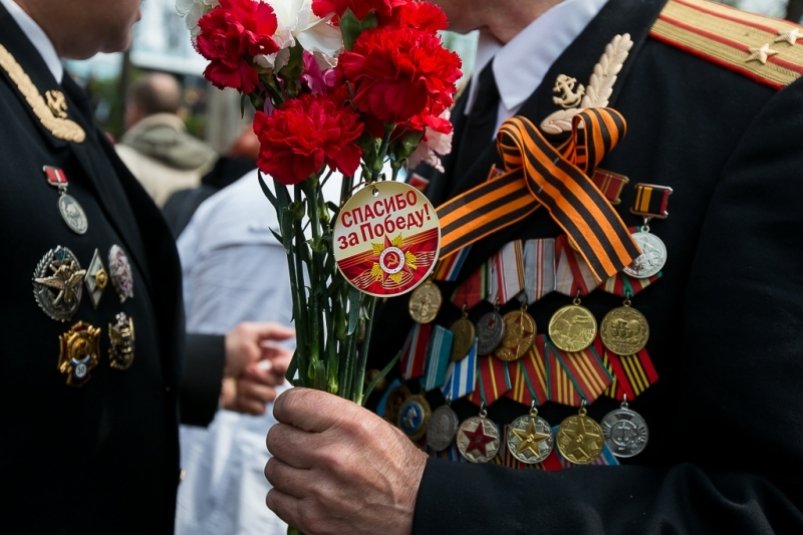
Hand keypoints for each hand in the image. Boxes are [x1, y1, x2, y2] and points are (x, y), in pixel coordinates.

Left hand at [221, 321, 293, 413]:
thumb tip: (294, 333)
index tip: (275, 365)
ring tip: (238, 381)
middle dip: (263, 376)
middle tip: (247, 370)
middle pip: (281, 381)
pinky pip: (260, 409)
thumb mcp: (248, 333)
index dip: (284, 365)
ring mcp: (259, 392)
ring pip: (271, 396)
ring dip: (252, 388)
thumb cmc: (226, 350)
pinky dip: (247, 401)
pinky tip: (237, 395)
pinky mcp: (250, 407)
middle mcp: (266, 375)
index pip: (289, 363)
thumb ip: (273, 331)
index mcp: (269, 357)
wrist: (207, 373)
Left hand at [265, 388, 426, 534]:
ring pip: (272, 468)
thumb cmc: (397, 467)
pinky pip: (275, 499)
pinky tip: (306, 491)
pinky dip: (287, 495)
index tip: (292, 414)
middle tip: (302, 444)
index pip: (291, 403)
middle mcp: (333, 455)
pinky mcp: (313, 519)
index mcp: (350, 424)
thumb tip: (296, 406)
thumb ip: (333, 414)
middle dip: (287, 438)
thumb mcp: (374, 425)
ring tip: (308, 470)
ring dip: (287, 468)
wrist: (418, 510)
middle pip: (275, 437)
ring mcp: (320, 490)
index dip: (287, 408)